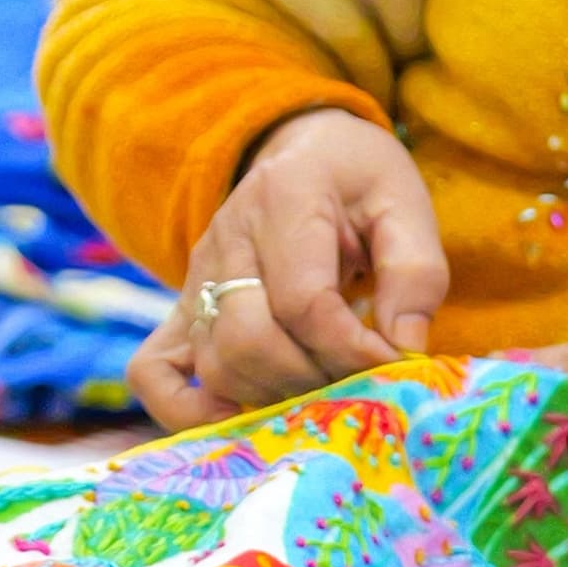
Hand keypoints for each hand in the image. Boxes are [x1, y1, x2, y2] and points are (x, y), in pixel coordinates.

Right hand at [132, 105, 447, 426]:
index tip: (393, 361)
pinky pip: (151, 371)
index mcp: (285, 198)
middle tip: (355, 378)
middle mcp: (227, 236)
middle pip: (250, 339)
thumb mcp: (406, 206)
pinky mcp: (180, 307)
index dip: (352, 349)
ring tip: (319, 387)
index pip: (304, 302)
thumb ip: (416, 274)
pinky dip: (185, 409)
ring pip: (214, 362)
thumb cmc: (359, 182)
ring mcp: (195, 274)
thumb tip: (403, 349)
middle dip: (313, 378)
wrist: (304, 151)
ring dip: (273, 394)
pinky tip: (238, 414)